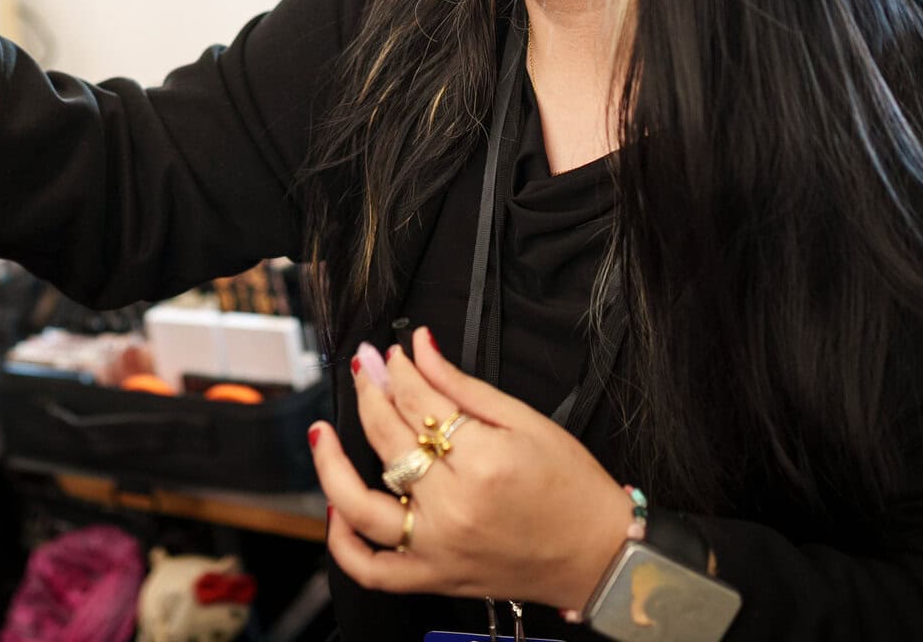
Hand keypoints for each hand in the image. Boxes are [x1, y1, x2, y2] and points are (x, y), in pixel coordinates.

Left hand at [308, 325, 632, 612]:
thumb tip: (419, 347)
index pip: (418, 402)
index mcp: (482, 461)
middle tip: (364, 369)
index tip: (389, 353)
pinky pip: (372, 570)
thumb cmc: (573, 488)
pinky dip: (344, 544)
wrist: (600, 555)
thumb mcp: (527, 422)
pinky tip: (334, 511)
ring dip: (333, 465)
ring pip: (361, 506)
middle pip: (388, 440)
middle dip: (370, 393)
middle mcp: (454, 506)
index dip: (397, 370)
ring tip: (323, 433)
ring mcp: (438, 546)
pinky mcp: (434, 576)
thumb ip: (463, 385)